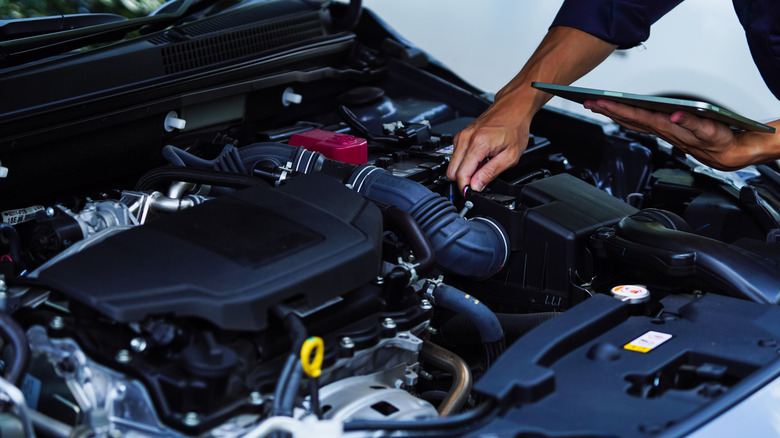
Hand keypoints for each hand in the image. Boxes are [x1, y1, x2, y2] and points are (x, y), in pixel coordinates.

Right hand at [446, 99, 529, 191]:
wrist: (513, 109)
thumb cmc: (514, 128)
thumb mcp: (511, 156)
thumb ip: (491, 172)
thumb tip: (476, 186)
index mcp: (478, 144)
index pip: (461, 175)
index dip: (467, 188)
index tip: (473, 192)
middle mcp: (465, 139)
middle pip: (451, 172)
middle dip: (464, 180)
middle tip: (480, 180)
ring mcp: (461, 137)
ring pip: (452, 165)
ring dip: (465, 171)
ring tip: (482, 166)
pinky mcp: (460, 136)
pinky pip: (456, 156)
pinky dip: (465, 162)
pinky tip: (479, 158)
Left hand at [583, 99, 752, 169]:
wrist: (735, 155)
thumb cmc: (724, 141)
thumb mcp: (712, 132)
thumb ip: (693, 123)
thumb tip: (675, 115)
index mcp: (671, 128)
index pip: (639, 116)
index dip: (619, 109)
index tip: (601, 102)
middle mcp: (664, 131)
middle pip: (632, 119)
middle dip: (609, 111)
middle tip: (589, 102)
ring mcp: (666, 132)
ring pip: (635, 122)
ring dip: (616, 114)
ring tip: (597, 105)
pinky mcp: (671, 132)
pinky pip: (646, 125)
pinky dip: (631, 118)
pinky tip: (619, 113)